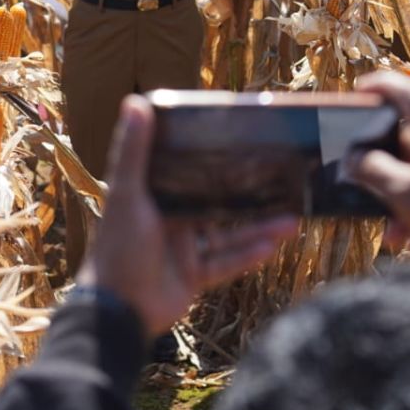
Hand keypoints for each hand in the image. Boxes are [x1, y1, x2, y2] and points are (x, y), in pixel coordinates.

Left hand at [76, 96, 296, 336]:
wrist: (118, 309)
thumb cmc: (117, 246)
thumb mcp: (127, 194)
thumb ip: (133, 150)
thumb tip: (135, 100)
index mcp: (152, 197)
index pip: (187, 172)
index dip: (214, 161)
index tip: (245, 145)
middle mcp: (168, 220)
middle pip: (215, 204)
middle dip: (248, 196)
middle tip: (281, 182)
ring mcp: (182, 249)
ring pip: (227, 234)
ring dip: (258, 228)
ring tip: (293, 219)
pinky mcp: (193, 276)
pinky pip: (226, 263)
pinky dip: (248, 256)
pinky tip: (274, 246)